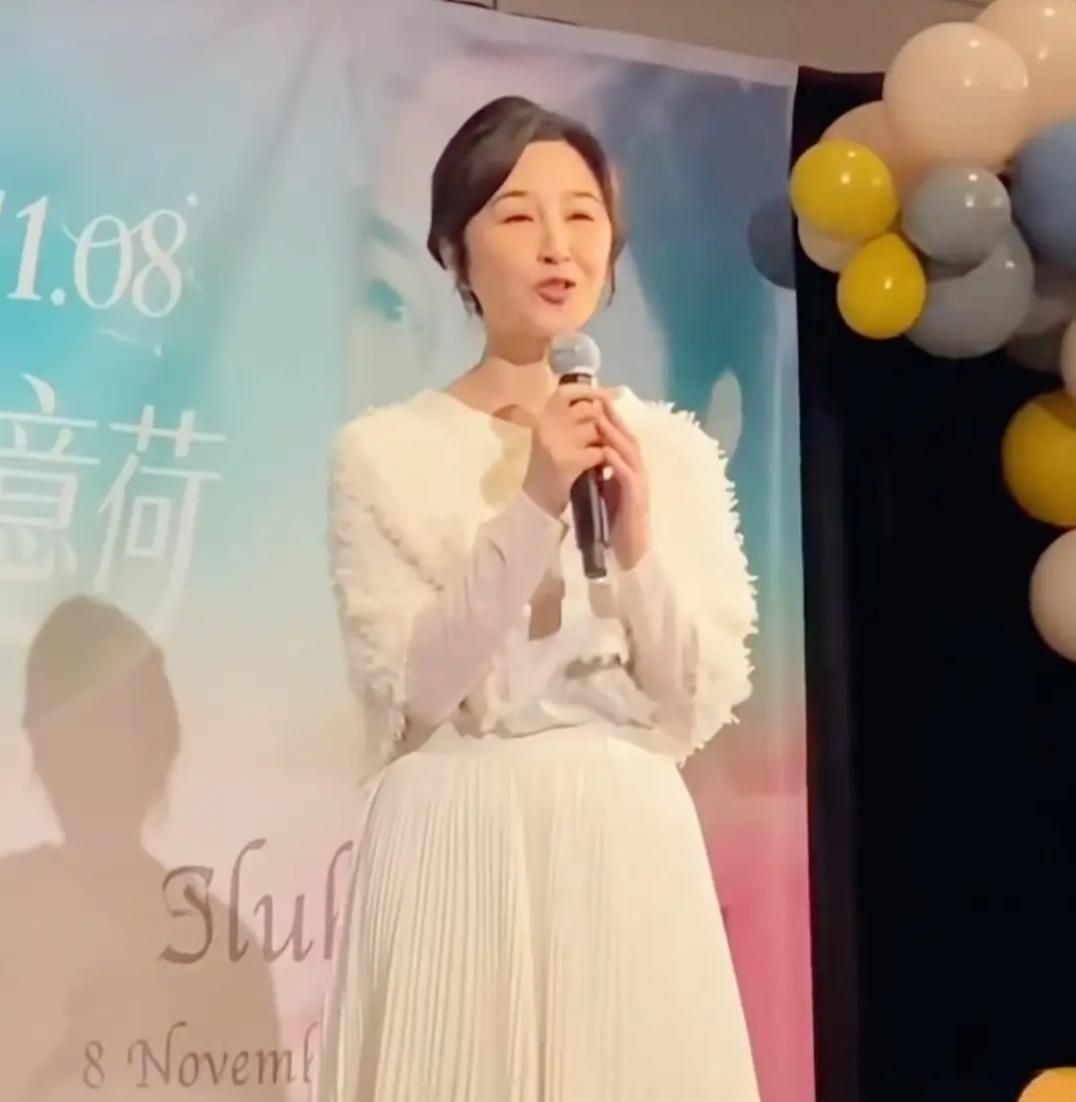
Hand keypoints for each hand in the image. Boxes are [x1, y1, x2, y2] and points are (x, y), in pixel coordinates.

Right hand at [519, 384, 605, 517]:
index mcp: (541, 416)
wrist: (535, 503)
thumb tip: (598, 402)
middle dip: (601, 422)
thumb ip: (568, 419)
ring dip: (604, 441)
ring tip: (602, 452)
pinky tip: (600, 467)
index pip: (566, 392)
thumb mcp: (551, 436)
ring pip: (596, 431)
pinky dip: (602, 460)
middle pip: (588, 411)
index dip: (587, 391)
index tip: (604, 396)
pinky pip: (598, 452)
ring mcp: (556, 442)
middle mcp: (546, 424)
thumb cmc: (546, 468)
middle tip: (604, 436)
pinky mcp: (567, 461)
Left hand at [596, 397, 651, 569]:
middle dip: (616, 420)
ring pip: (630, 454)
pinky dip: (617, 462)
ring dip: (615, 436)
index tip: (598, 404)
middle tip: (602, 401)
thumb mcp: (607, 492)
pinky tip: (606, 452)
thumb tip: (590, 457)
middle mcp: (639, 473)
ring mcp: (640, 485)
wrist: (630, 552)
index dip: (613, 422)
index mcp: (632, 471)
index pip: (624, 441)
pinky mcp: (637, 498)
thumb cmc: (618, 524)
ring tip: (601, 420)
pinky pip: (627, 475)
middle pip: (629, 440)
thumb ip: (602, 475)